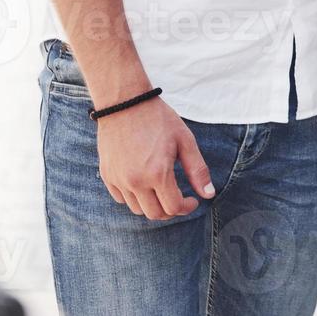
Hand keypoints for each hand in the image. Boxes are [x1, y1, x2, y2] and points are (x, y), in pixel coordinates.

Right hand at [97, 98, 213, 220]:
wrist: (125, 103)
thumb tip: (208, 194)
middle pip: (155, 214)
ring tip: (162, 190)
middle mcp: (135, 181)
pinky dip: (134, 198)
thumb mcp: (185, 141)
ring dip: (153, 205)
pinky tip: (144, 183)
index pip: (173, 208)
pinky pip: (121, 198)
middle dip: (171, 210)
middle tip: (179, 198)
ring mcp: (119, 179)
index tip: (192, 200)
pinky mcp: (107, 175)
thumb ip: (198, 170)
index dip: (187, 207)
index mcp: (157, 173)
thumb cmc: (159, 119)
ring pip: (137, 209)